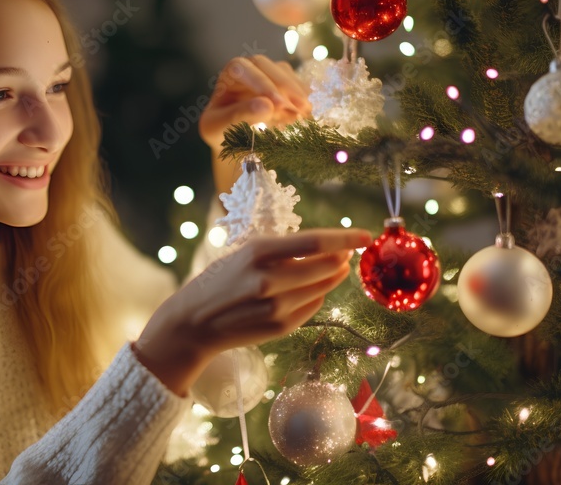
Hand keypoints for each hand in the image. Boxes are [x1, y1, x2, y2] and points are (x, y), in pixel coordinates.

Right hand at [132, 227, 370, 396]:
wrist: (194, 322)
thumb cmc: (219, 281)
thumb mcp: (244, 254)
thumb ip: (282, 251)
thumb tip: (328, 247)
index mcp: (258, 253)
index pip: (315, 242)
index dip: (345, 237)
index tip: (366, 234)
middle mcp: (270, 280)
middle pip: (326, 265)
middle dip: (342, 257)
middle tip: (348, 252)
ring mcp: (276, 306)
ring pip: (323, 287)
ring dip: (335, 276)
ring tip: (337, 267)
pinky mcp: (281, 326)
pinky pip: (313, 306)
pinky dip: (318, 295)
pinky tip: (313, 290)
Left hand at [198, 54, 311, 196]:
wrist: (230, 140)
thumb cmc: (218, 132)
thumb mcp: (218, 128)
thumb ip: (237, 116)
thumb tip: (267, 106)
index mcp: (229, 74)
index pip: (244, 68)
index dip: (263, 84)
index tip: (278, 104)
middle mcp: (250, 69)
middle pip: (271, 67)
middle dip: (287, 87)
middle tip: (301, 108)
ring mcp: (269, 75)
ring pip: (287, 75)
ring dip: (298, 93)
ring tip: (306, 113)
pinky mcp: (284, 86)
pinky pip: (297, 86)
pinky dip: (302, 100)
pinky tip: (307, 115)